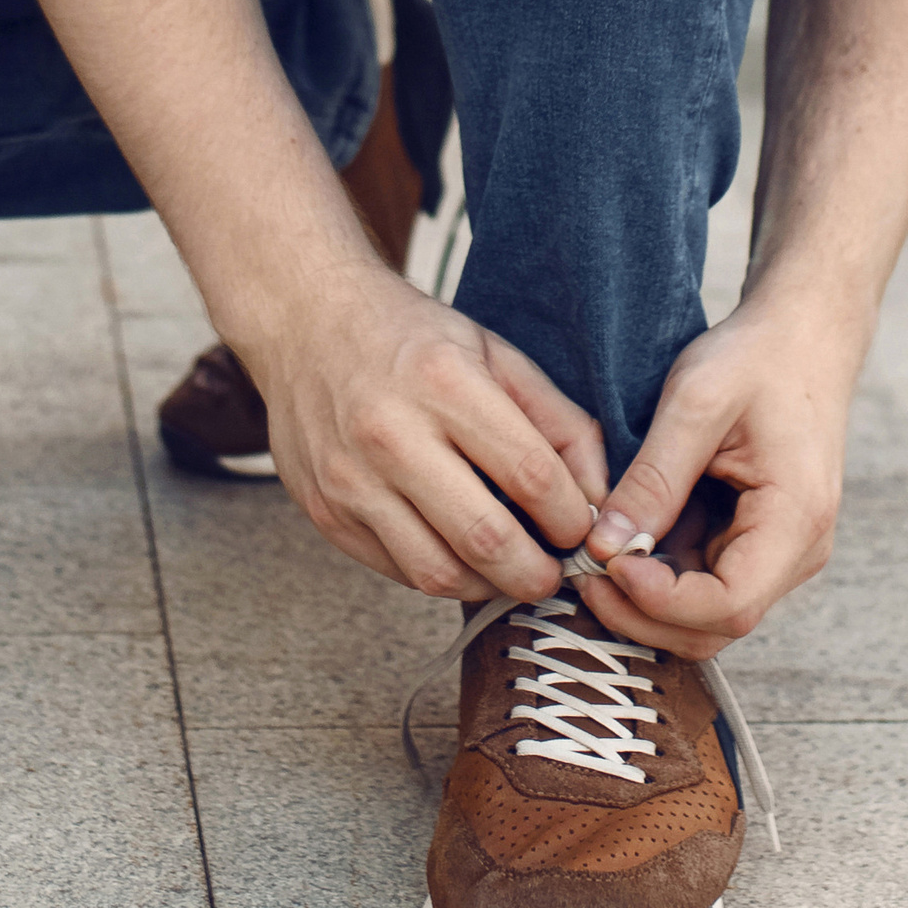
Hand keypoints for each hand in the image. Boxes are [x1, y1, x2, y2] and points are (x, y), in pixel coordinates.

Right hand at [243, 260, 609, 603]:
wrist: (306, 320)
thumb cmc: (411, 338)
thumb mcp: (495, 353)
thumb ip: (557, 422)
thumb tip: (601, 498)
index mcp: (443, 382)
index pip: (530, 474)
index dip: (572, 517)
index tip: (584, 528)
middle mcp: (391, 433)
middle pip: (485, 538)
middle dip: (538, 572)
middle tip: (557, 572)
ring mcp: (350, 479)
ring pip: (438, 573)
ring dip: (489, 587)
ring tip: (511, 570)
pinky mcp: (324, 513)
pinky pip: (396, 571)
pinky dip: (439, 575)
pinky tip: (459, 555)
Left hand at [569, 300, 858, 660]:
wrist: (805, 334)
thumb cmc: (759, 357)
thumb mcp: (696, 401)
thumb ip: (653, 478)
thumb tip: (605, 546)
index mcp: (796, 518)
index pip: (730, 605)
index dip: (662, 602)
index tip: (608, 564)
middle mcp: (797, 550)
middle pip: (716, 623)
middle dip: (643, 613)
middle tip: (582, 573)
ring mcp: (779, 551)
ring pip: (706, 611)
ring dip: (645, 598)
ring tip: (593, 555)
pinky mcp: (756, 540)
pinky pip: (704, 579)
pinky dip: (659, 573)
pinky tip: (621, 540)